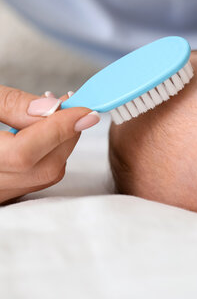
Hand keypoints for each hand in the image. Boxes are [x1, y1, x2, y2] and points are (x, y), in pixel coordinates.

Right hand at [0, 85, 99, 203]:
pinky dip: (49, 154)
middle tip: (69, 104)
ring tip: (50, 113)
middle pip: (44, 167)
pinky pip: (38, 178)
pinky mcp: (6, 194)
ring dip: (60, 143)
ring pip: (46, 175)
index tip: (86, 110)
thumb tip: (52, 108)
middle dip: (66, 133)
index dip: (61, 129)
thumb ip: (12, 105)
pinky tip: (42, 133)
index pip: (26, 154)